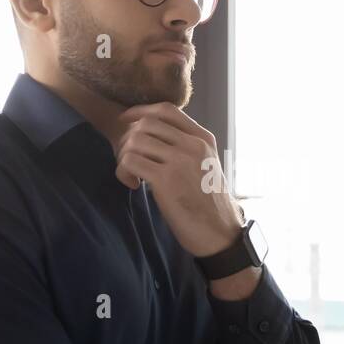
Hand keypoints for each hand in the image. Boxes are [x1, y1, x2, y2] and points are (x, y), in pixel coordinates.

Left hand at [113, 103, 243, 258]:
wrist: (219, 233)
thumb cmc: (210, 204)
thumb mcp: (207, 165)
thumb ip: (188, 148)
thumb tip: (154, 137)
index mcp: (203, 139)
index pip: (166, 110)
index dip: (140, 111)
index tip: (126, 121)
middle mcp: (192, 145)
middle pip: (146, 124)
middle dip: (128, 138)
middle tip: (128, 158)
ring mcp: (179, 161)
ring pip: (135, 141)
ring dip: (124, 156)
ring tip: (131, 174)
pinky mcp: (166, 180)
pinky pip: (130, 162)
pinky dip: (124, 172)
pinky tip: (134, 185)